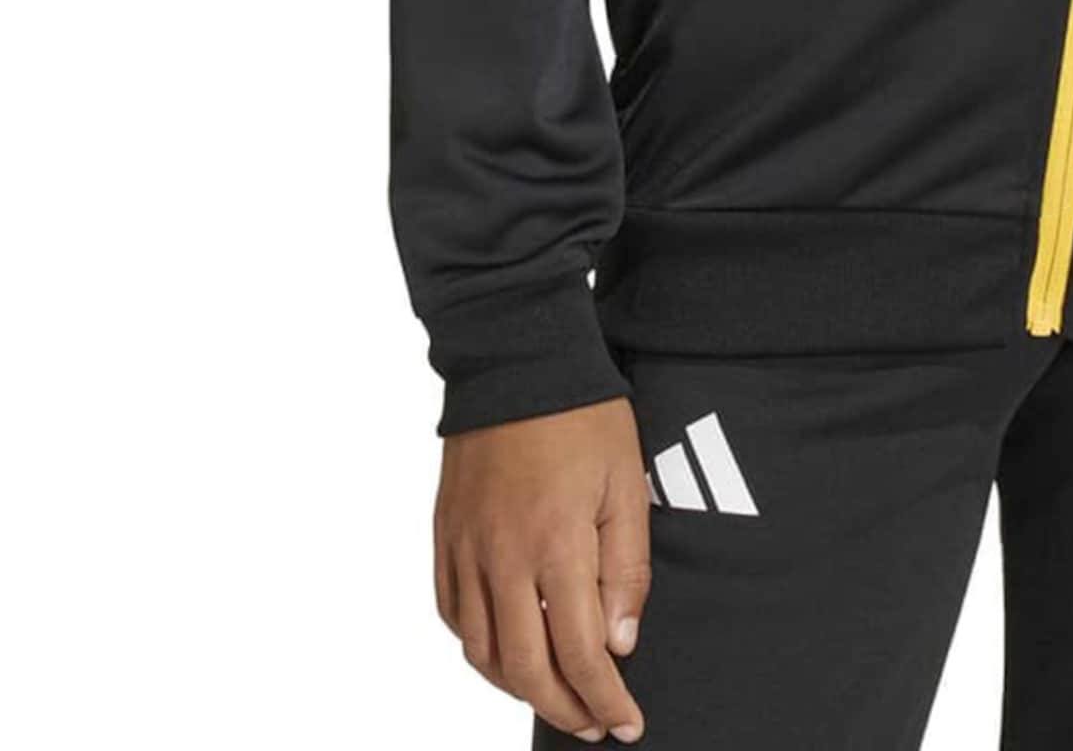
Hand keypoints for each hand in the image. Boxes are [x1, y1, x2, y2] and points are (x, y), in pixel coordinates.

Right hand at [435, 398, 650, 741]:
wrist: (516, 358)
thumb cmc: (581, 415)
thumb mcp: (627, 483)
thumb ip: (627, 570)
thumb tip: (619, 645)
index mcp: (556, 542)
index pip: (581, 653)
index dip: (606, 699)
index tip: (627, 724)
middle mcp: (503, 556)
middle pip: (526, 669)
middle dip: (564, 708)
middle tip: (593, 723)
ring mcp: (466, 549)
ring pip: (483, 652)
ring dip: (520, 687)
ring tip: (556, 694)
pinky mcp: (445, 537)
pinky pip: (453, 616)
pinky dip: (480, 648)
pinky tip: (508, 649)